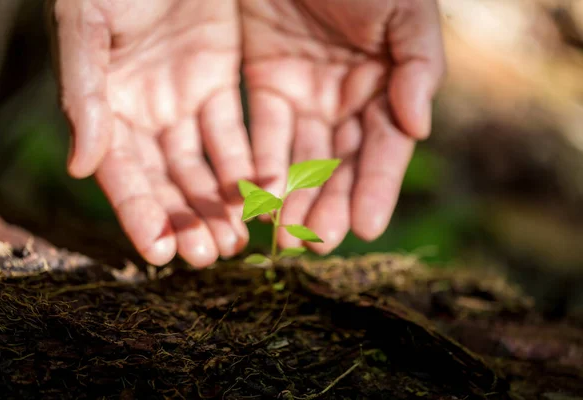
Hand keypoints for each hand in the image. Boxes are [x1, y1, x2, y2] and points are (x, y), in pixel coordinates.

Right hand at [51, 0, 252, 266]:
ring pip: (204, 166)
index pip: (123, 173)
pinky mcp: (219, 85)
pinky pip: (237, 135)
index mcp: (107, 106)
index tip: (160, 253)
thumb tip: (82, 165)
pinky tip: (263, 195)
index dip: (139, 213)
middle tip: (209, 255)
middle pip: (167, 180)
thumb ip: (85, 93)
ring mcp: (183, 102)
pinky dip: (249, 167)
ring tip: (238, 240)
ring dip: (220, 204)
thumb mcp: (90, 25)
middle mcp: (145, 113)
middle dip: (187, 219)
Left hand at [241, 0, 445, 252]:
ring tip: (283, 234)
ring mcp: (306, 94)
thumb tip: (419, 128)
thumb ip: (418, 66)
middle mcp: (347, 100)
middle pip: (339, 164)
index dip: (376, 188)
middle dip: (329, 204)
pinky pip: (260, 131)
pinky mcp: (264, 84)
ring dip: (291, 197)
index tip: (365, 228)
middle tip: (315, 243)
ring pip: (299, 157)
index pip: (383, 149)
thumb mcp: (402, 10)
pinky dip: (258, 165)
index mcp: (386, 87)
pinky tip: (253, 197)